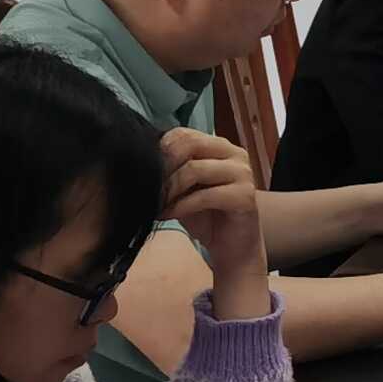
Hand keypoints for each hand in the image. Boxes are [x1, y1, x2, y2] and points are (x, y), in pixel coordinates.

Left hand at [159, 130, 267, 317]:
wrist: (232, 248)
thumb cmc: (206, 217)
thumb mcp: (182, 189)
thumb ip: (169, 172)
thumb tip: (137, 163)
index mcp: (219, 146)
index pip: (183, 134)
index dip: (159, 150)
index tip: (141, 171)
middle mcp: (234, 153)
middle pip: (190, 144)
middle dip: (163, 166)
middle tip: (146, 186)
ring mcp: (242, 173)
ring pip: (195, 169)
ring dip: (168, 189)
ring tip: (154, 204)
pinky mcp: (245, 196)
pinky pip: (205, 195)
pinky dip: (180, 206)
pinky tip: (167, 215)